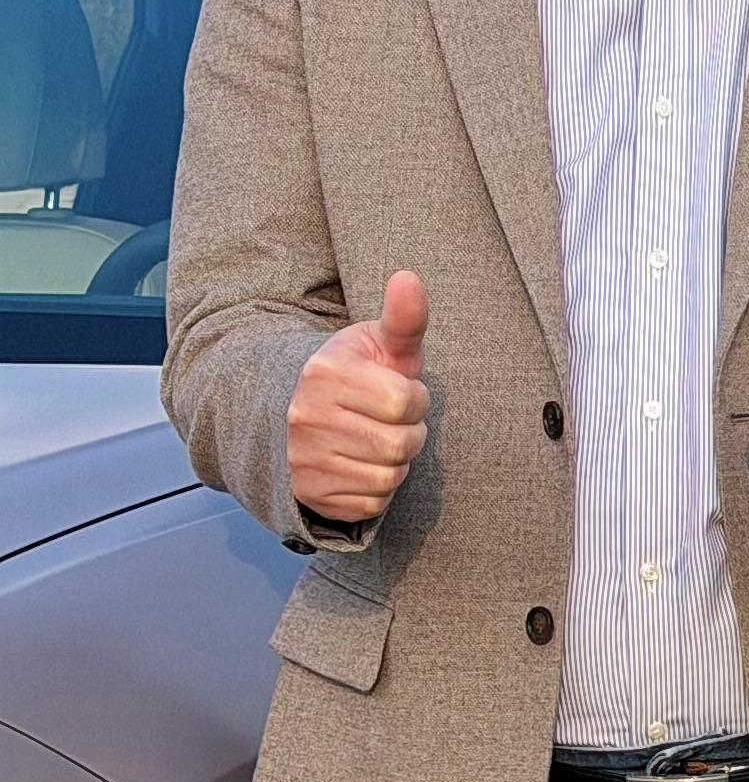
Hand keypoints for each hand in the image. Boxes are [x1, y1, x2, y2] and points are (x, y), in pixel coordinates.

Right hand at [288, 269, 430, 523]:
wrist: (304, 414)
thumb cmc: (361, 374)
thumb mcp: (382, 344)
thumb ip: (405, 318)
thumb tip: (408, 277)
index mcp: (324, 372)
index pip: (406, 401)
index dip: (414, 398)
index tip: (397, 391)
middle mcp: (303, 417)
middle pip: (400, 444)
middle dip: (409, 432)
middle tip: (389, 420)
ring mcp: (301, 460)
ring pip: (388, 477)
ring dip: (395, 462)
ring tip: (375, 440)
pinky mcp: (307, 495)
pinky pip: (371, 504)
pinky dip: (377, 489)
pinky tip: (361, 465)